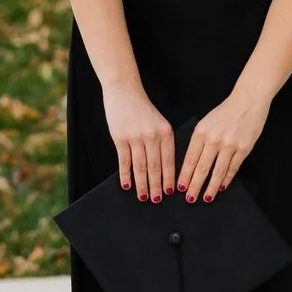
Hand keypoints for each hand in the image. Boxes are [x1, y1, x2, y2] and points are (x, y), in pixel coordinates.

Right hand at [102, 85, 174, 202]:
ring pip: (140, 167)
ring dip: (142, 185)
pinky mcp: (120, 138)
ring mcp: (135, 137)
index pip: (169, 161)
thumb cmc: (143, 109)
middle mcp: (152, 135)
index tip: (171, 192)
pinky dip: (126, 175)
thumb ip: (163, 142)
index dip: (170, 178)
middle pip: (155, 167)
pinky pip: (124, 161)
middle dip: (156, 186)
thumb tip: (164, 168)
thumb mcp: (159, 123)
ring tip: (143, 197)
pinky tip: (127, 185)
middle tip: (157, 200)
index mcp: (165, 132)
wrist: (124, 91)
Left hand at [178, 90, 270, 202]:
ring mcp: (230, 144)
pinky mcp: (244, 148)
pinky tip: (222, 187)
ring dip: (211, 187)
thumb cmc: (225, 112)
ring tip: (206, 198)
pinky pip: (233, 168)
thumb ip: (199, 141)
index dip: (185, 176)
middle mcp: (214, 139)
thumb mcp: (206, 123)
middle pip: (202, 168)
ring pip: (218, 172)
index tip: (181, 187)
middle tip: (190, 199)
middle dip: (195, 186)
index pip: (190, 159)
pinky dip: (227, 179)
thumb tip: (192, 164)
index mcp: (201, 132)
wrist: (248, 100)